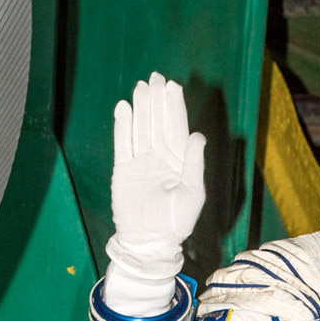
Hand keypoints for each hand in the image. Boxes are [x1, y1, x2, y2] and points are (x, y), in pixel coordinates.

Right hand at [108, 74, 206, 275]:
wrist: (150, 242)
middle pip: (157, 122)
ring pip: (140, 128)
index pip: (176, 127)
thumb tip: (197, 135)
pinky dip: (122, 126)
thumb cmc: (176, 221)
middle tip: (156, 77)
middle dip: (157, 100)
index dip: (174, 106)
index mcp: (179, 161)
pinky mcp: (123, 170)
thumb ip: (194, 163)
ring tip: (141, 86)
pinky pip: (122, 143)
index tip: (173, 86)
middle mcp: (159, 157)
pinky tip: (123, 108)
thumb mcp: (192, 192)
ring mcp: (140, 162)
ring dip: (141, 107)